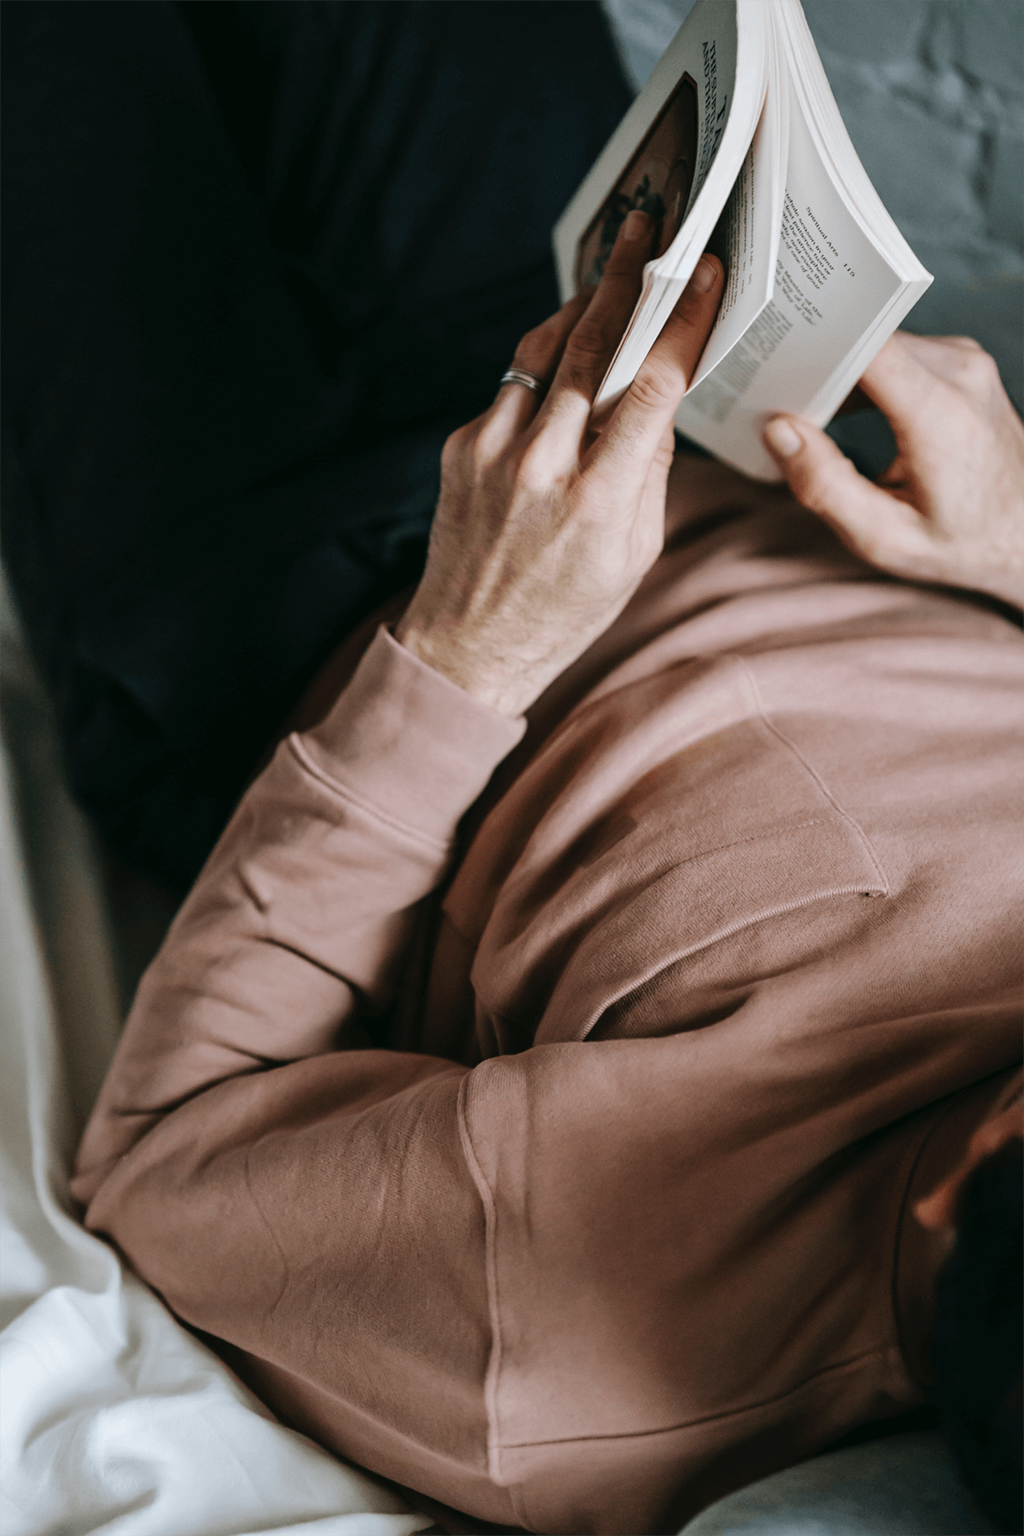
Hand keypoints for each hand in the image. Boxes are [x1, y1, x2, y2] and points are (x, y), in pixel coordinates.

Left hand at [395, 212, 723, 715]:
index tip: (704, 274)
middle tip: (649, 226)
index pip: (650, 387)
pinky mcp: (461, 448)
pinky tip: (566, 346)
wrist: (468, 644)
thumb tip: (658, 402)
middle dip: (628, 278)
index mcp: (599, 500)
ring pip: (544, 351)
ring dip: (581, 305)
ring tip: (612, 270)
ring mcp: (493, 452)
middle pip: (591, 345)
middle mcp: (541, 467)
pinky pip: (511, 385)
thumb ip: (650, 473)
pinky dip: (543, 360)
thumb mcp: (634, 555)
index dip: (682, 322)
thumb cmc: (564, 610)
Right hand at [762, 333, 1023, 610]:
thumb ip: (826, 486)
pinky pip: (898, 351)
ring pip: (879, 343)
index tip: (775, 367)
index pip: (868, 347)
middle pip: (867, 340)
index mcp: (942, 415)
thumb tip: (779, 431)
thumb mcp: (884, 536)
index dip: (816, 348)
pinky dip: (866, 374)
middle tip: (778, 400)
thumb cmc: (960, 543)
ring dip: (841, 370)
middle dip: (820, 365)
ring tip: (808, 410)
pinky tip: (844, 409)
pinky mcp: (963, 363)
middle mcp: (961, 374)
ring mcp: (967, 362)